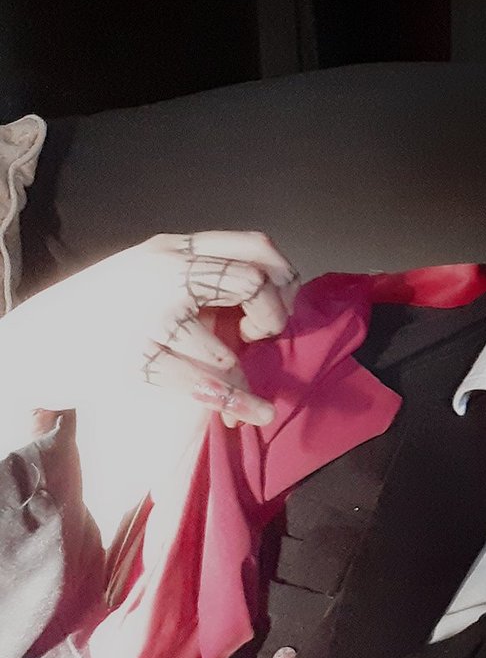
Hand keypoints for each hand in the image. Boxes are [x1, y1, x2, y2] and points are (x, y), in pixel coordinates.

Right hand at [0, 231, 299, 444]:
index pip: (251, 245)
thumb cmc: (103, 311)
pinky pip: (203, 385)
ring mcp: (149, 316)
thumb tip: (273, 284)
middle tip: (259, 336)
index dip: (282, 273)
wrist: (31, 341)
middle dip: (272, 317)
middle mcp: (164, 274)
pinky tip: (252, 412)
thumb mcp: (148, 271)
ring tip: (241, 391)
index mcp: (172, 249)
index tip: (282, 298)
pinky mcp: (135, 360)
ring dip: (243, 377)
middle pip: (251, 284)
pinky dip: (236, 402)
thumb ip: (200, 270)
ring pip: (226, 349)